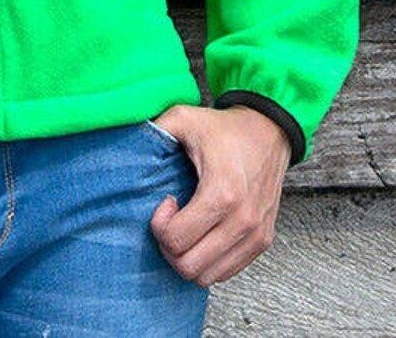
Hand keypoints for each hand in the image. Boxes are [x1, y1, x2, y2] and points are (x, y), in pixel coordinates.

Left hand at [148, 104, 289, 285]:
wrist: (269, 132)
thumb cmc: (225, 129)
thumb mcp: (184, 118)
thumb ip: (155, 129)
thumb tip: (127, 141)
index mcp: (222, 193)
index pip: (176, 240)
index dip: (160, 225)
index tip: (166, 202)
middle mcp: (243, 220)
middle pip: (189, 267)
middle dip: (170, 247)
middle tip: (171, 221)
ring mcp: (255, 235)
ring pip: (208, 277)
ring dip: (189, 258)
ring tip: (187, 228)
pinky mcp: (262, 242)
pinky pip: (227, 272)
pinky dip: (208, 261)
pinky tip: (204, 234)